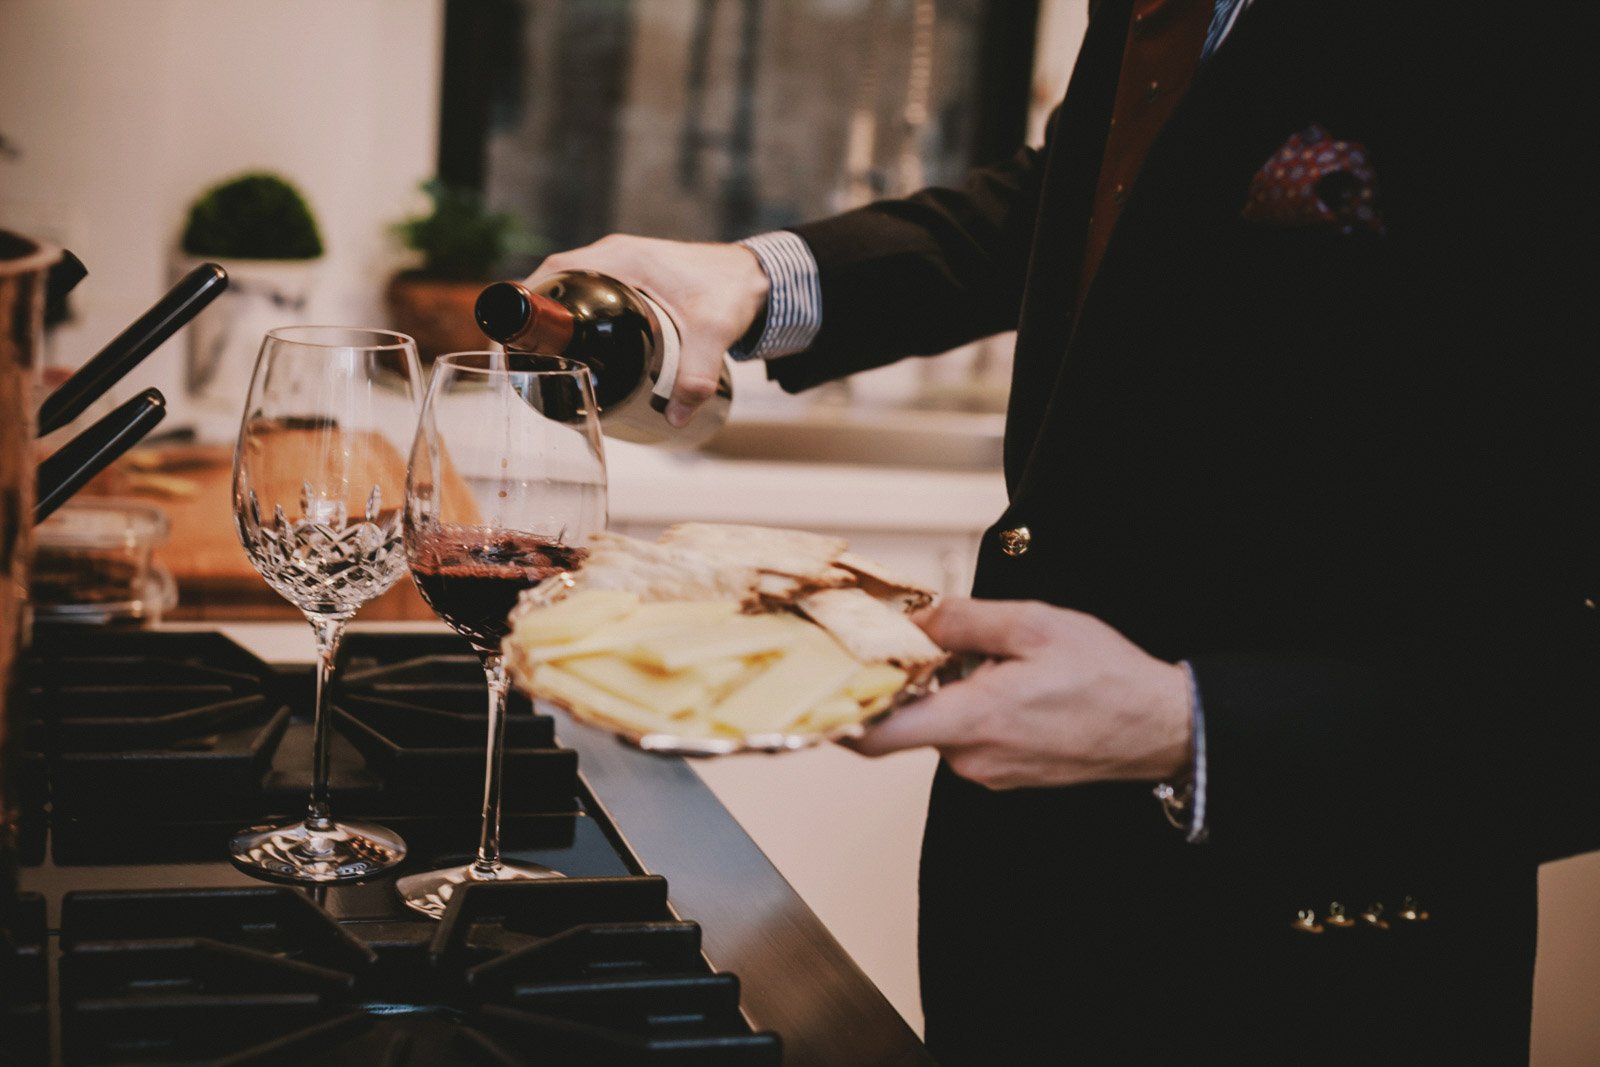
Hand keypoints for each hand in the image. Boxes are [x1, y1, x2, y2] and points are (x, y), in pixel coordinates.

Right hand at [529, 235, 767, 425]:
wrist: (761, 276)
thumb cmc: (733, 291)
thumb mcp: (713, 333)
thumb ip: (697, 375)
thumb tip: (676, 418)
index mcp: (618, 258)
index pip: (554, 272)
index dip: (530, 303)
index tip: (517, 340)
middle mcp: (613, 256)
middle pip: (556, 284)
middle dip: (541, 322)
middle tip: (530, 364)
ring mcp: (622, 266)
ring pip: (572, 289)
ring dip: (560, 319)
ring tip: (548, 364)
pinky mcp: (633, 278)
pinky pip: (592, 293)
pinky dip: (580, 316)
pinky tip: (580, 350)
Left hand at [850, 599, 1192, 789]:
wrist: (1163, 727)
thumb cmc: (1107, 677)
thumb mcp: (1033, 625)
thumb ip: (962, 621)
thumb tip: (915, 619)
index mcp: (972, 721)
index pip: (875, 735)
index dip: (837, 713)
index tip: (823, 685)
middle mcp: (972, 758)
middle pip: (908, 721)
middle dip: (910, 681)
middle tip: (924, 641)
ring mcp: (990, 773)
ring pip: (940, 728)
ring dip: (947, 693)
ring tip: (985, 658)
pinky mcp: (1007, 775)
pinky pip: (969, 738)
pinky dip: (972, 709)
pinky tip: (1005, 683)